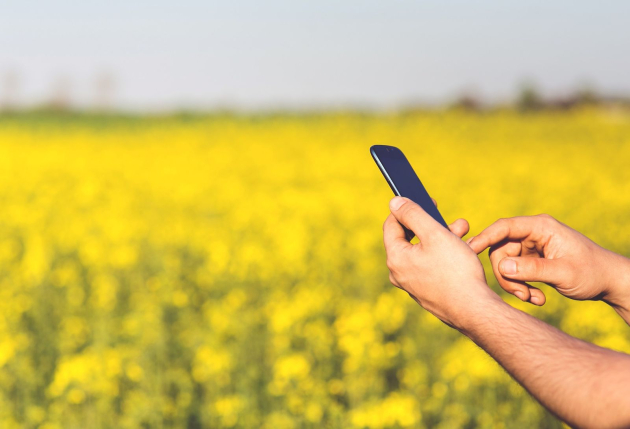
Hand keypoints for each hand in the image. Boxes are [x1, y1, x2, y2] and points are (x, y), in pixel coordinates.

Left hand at [383, 197, 497, 328]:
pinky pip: (432, 266)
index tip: (426, 200)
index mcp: (395, 258)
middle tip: (453, 219)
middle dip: (432, 224)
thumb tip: (394, 202)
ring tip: (465, 231)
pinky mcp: (427, 292)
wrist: (475, 310)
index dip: (407, 209)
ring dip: (443, 237)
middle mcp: (399, 273)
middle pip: (410, 238)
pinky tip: (465, 250)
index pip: (392, 225)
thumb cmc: (455, 271)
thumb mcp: (435, 234)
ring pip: (424, 252)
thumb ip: (413, 214)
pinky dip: (445, 255)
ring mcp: (413, 284)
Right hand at [468, 214, 629, 310]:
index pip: (504, 228)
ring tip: (533, 299)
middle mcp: (533, 234)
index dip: (484, 238)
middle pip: (500, 250)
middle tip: (521, 295)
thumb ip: (531, 269)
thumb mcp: (563, 273)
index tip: (469, 251)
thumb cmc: (592, 273)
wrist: (610, 283)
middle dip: (507, 275)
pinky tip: (538, 298)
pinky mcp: (532, 260)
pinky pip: (515, 273)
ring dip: (515, 285)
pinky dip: (522, 287)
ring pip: (505, 265)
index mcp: (541, 227)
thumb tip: (501, 268)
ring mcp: (532, 247)